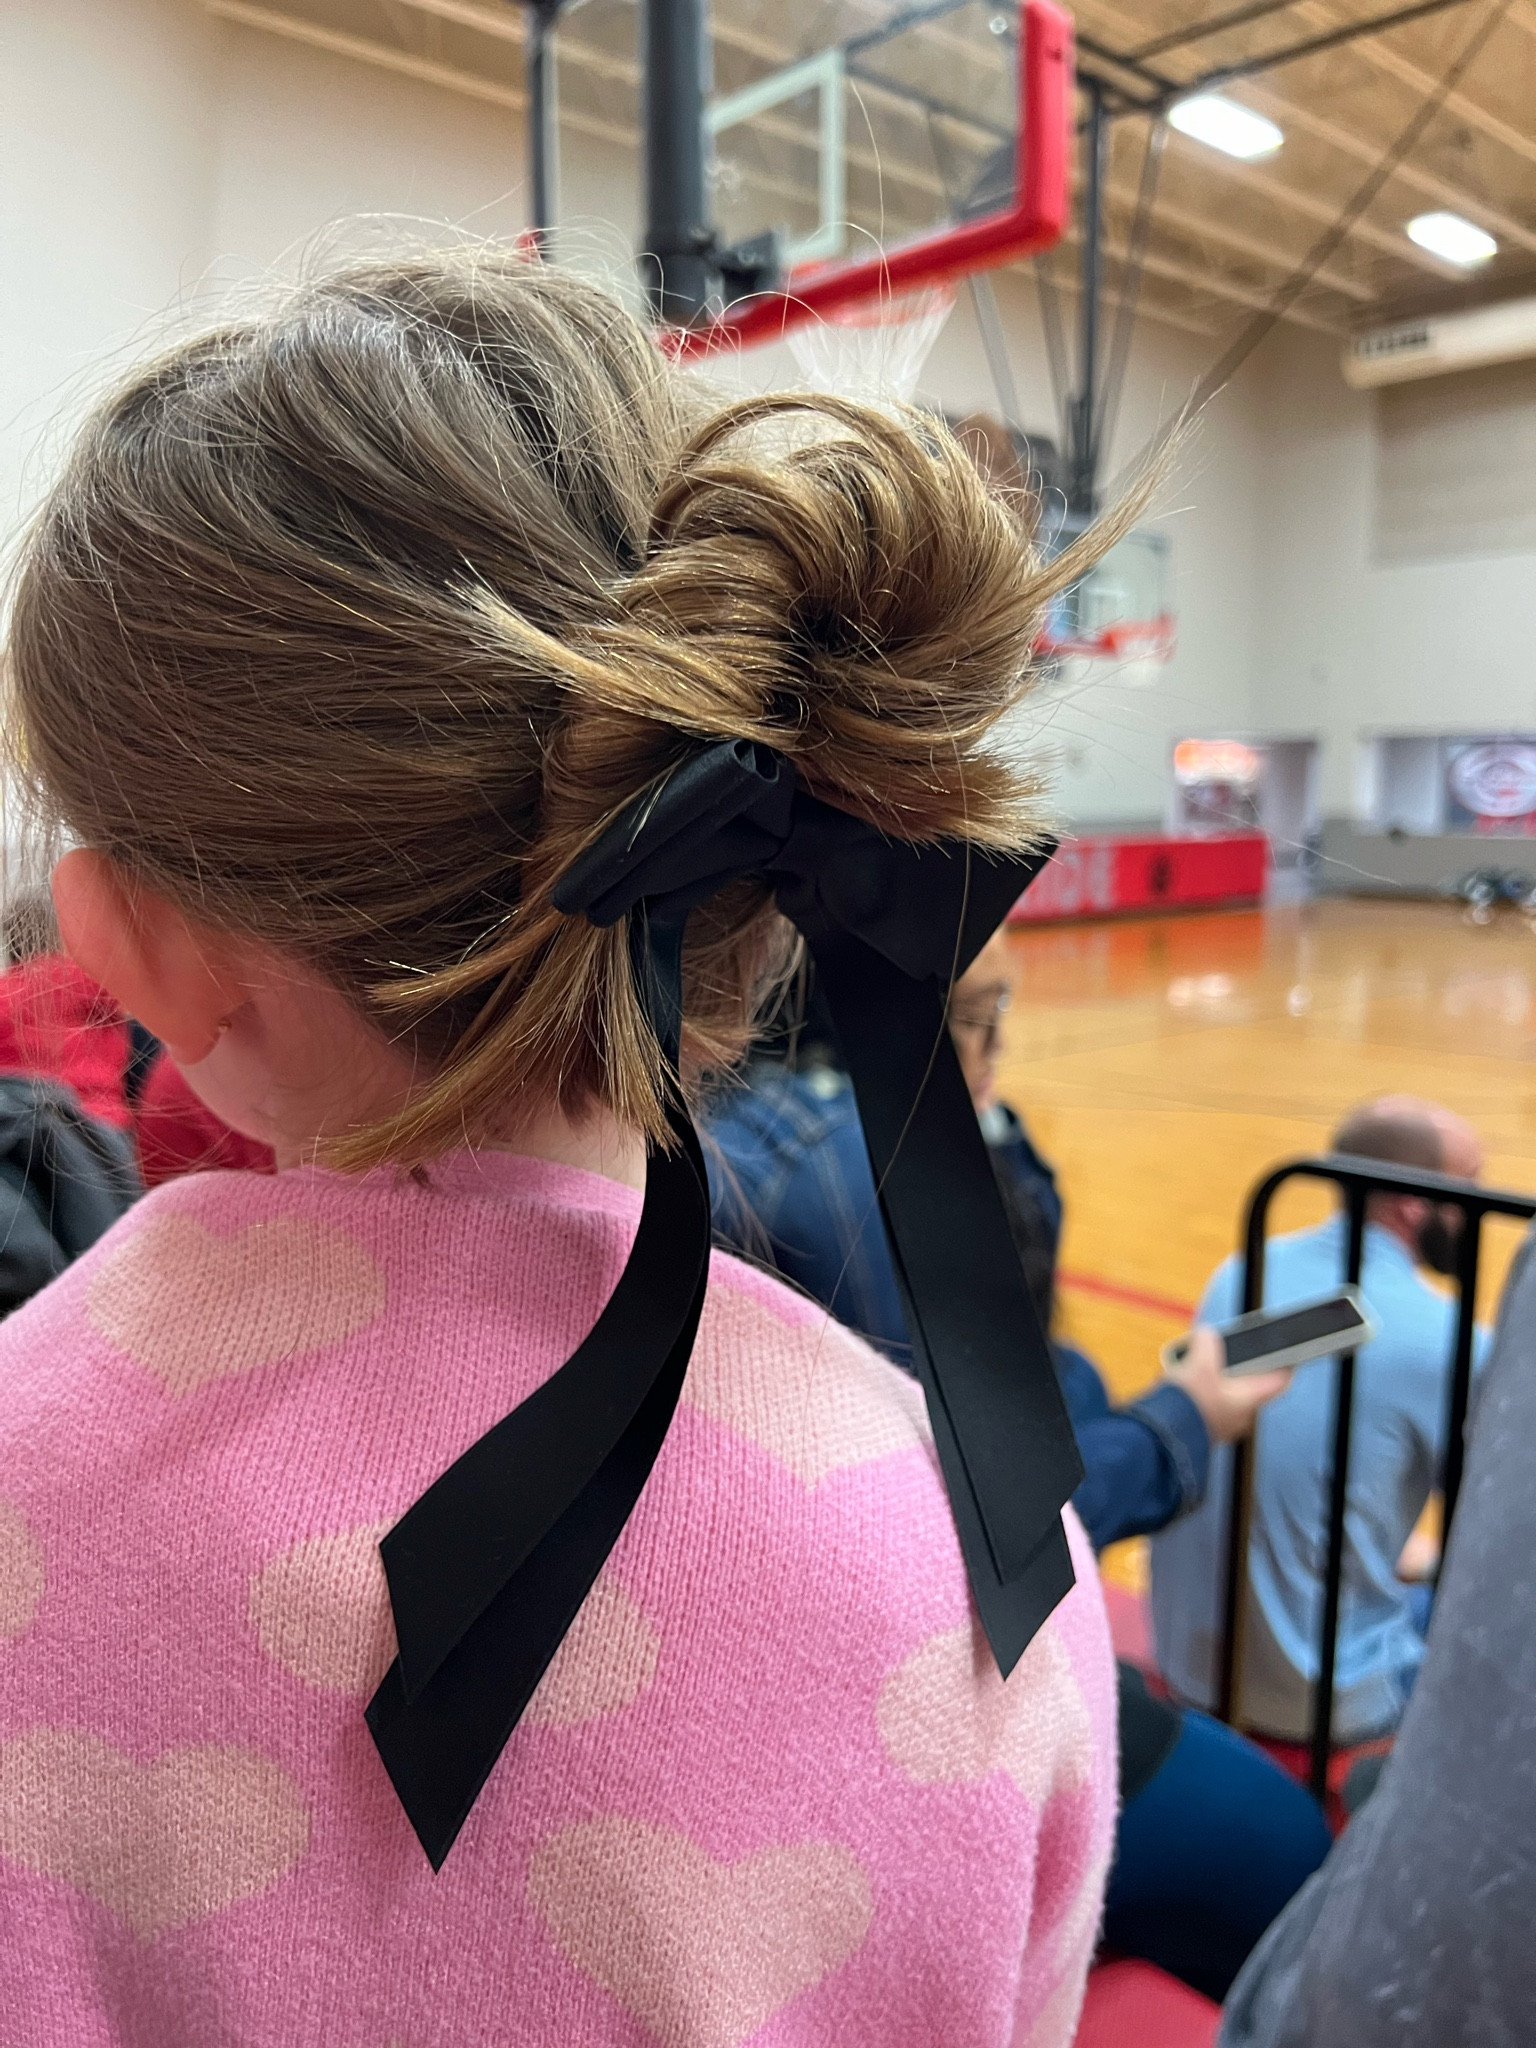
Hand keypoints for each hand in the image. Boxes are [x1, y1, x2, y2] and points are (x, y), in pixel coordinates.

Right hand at [1163, 1324, 1289, 1444]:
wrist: (1161, 1436)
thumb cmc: (1188, 1404)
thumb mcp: (1200, 1360)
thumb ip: (1208, 1341)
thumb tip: (1207, 1334)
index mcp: (1249, 1399)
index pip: (1280, 1382)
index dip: (1285, 1366)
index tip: (1287, 1356)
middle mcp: (1240, 1415)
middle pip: (1250, 1386)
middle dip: (1238, 1369)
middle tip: (1226, 1354)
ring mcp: (1221, 1424)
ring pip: (1226, 1395)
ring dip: (1214, 1380)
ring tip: (1194, 1364)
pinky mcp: (1202, 1427)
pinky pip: (1207, 1405)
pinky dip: (1198, 1392)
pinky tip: (1181, 1382)